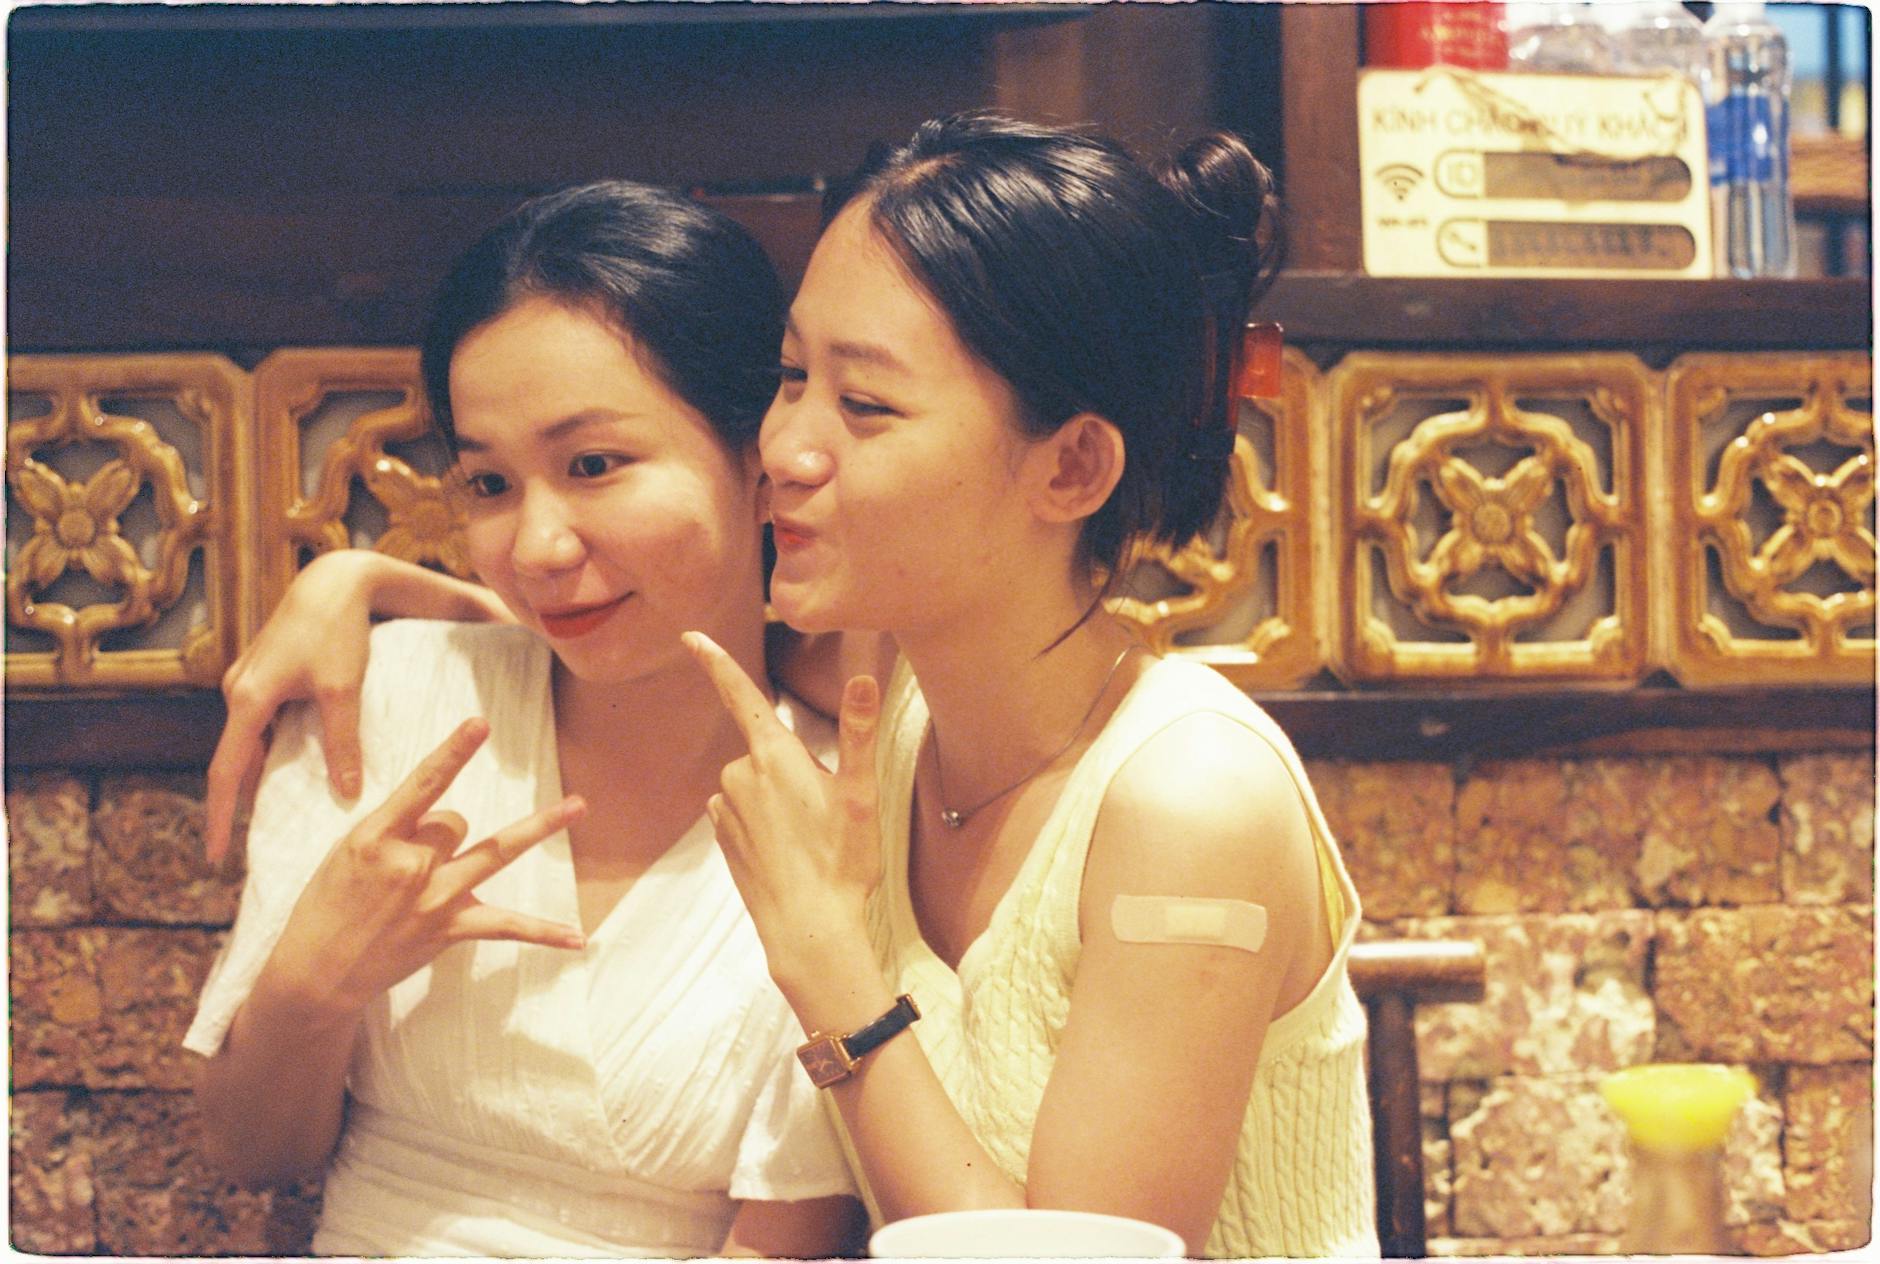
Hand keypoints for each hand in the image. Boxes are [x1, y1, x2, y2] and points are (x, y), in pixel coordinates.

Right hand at [205, 551, 379, 863]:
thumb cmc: (338, 631)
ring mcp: (247, 680)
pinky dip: (269, 750)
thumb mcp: (343, 690)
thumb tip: (346, 794)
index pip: (224, 772)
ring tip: (268, 815)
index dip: (219, 818)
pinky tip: (288, 768)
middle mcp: (237, 691)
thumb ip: (342, 743)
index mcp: (248, 699)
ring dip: (256, 774)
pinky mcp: (264, 673)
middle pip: (232, 760)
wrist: (334, 580)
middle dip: (235, 803)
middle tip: (244, 847)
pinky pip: (260, 724)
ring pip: (248, 741)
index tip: (214, 857)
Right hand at [256, 717, 586, 1023]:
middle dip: (440, 833)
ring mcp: (434, 898)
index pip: (423, 784)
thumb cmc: (327, 904)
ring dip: (540, 826)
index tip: (480, 724)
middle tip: (409, 863)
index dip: (454, 752)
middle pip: (455, 821)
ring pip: (495, 850)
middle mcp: (408, 865)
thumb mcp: (347, 852)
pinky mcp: (450, 930)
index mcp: (374, 837)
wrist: (316, 972)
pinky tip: (578, 939)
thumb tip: (442, 818)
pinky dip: (545, 934)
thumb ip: (395, 830)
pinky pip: (509, 927)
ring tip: (579, 805)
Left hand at [683, 631, 881, 981]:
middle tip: (828, 813)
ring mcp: (725, 807)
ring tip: (811, 839)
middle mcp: (740, 775)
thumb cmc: (841, 861)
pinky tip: (788, 851)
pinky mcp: (722, 837)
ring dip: (782, 799)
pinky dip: (766, 822)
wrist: (808, 929)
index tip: (690, 635)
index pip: (741, 694)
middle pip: (769, 749)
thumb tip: (865, 677)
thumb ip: (858, 731)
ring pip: (758, 783)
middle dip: (797, 768)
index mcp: (774, 755)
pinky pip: (744, 811)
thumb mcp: (860, 794)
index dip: (716, 661)